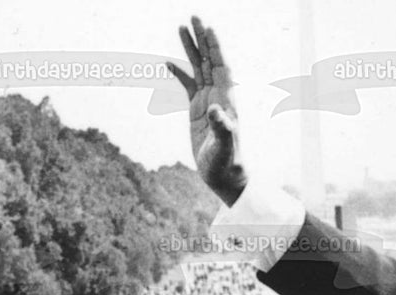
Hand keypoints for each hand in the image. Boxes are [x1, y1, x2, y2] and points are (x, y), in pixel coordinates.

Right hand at [168, 17, 247, 206]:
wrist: (224, 175)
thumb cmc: (227, 162)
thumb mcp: (224, 145)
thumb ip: (222, 127)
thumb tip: (215, 110)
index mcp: (226, 99)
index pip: (221, 67)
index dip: (215, 48)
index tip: (208, 28)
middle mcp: (218, 96)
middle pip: (209, 60)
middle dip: (201, 39)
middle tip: (193, 17)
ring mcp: (207, 101)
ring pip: (198, 68)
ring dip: (190, 49)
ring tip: (181, 28)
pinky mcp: (197, 110)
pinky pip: (188, 85)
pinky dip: (179, 73)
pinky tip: (168, 63)